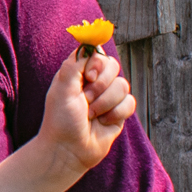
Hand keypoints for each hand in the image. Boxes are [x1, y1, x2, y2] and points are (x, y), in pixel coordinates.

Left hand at [37, 49, 135, 171]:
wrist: (69, 150)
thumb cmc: (61, 119)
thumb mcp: (62, 89)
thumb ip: (74, 64)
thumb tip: (87, 42)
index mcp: (78, 73)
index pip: (98, 53)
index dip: (96, 64)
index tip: (86, 77)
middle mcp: (94, 82)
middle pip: (114, 66)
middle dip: (100, 86)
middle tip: (85, 100)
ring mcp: (108, 97)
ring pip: (123, 85)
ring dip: (105, 103)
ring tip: (91, 115)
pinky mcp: (119, 112)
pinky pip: (130, 103)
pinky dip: (116, 113)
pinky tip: (103, 122)